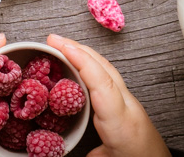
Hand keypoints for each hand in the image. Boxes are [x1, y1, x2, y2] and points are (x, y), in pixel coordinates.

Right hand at [47, 34, 170, 156]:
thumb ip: (86, 153)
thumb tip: (59, 151)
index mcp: (121, 123)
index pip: (103, 84)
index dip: (82, 61)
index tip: (60, 46)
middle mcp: (127, 106)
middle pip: (105, 68)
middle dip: (78, 48)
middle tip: (52, 39)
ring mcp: (130, 102)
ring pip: (108, 69)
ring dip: (85, 53)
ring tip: (62, 45)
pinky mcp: (129, 104)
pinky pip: (109, 77)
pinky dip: (92, 65)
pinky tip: (81, 64)